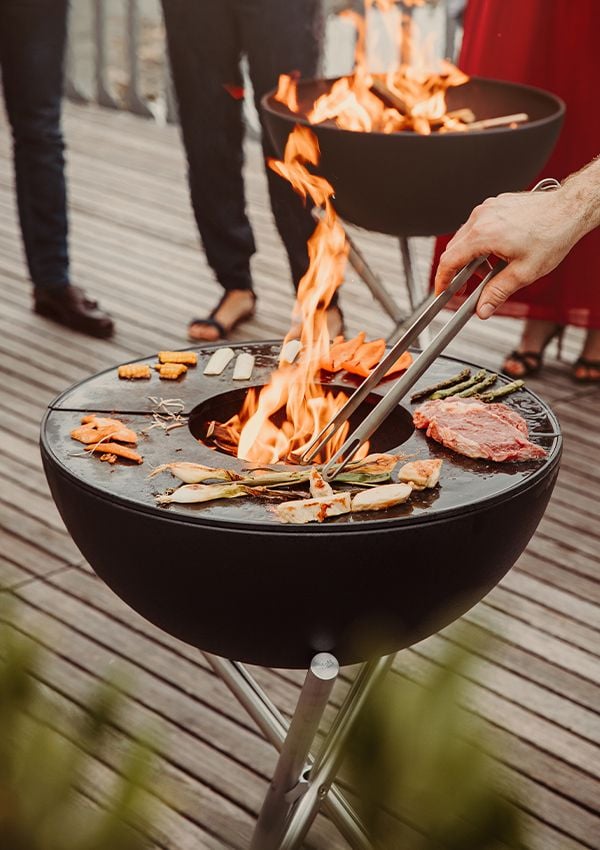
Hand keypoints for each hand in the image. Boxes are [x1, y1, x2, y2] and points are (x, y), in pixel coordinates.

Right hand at [434, 189, 580, 318]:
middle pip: (454, 249)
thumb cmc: (552, 234)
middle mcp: (481, 218)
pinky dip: (479, 242)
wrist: (569, 209)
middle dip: (456, 271)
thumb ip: (498, 293)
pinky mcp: (495, 204)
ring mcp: (487, 208)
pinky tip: (495, 254)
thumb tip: (482, 309)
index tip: (441, 291)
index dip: (442, 280)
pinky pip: (477, 226)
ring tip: (484, 272)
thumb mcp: (524, 272)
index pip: (449, 260)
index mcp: (483, 235)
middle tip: (463, 289)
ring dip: (469, 257)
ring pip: (465, 237)